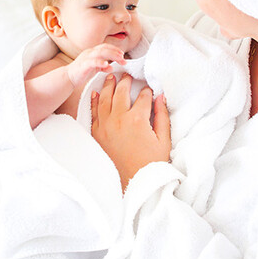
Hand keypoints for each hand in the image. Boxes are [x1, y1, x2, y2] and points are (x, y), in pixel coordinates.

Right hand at [66, 44, 125, 86]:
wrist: (68, 77)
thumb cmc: (81, 72)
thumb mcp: (94, 69)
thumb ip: (103, 67)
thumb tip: (111, 67)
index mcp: (92, 52)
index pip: (105, 47)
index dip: (115, 49)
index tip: (122, 54)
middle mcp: (89, 53)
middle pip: (104, 48)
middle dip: (115, 52)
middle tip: (123, 58)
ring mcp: (86, 58)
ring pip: (100, 53)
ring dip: (111, 55)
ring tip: (119, 59)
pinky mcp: (83, 65)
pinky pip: (93, 62)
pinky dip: (100, 62)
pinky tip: (107, 65)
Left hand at [91, 74, 170, 191]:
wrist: (135, 183)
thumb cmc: (153, 163)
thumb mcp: (164, 139)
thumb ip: (162, 115)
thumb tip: (160, 97)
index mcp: (138, 119)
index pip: (143, 97)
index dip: (148, 91)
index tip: (149, 89)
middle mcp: (120, 119)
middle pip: (122, 92)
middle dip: (126, 81)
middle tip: (128, 75)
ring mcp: (106, 126)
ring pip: (104, 99)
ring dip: (108, 85)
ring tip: (111, 76)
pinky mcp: (98, 134)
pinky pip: (94, 113)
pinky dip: (93, 101)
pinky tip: (95, 93)